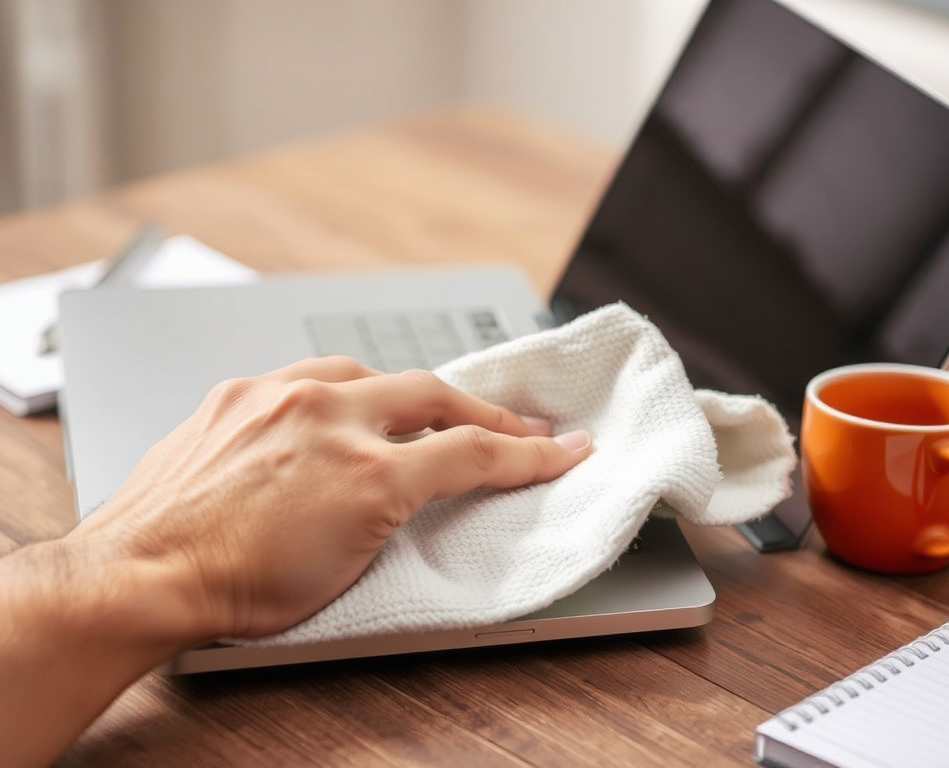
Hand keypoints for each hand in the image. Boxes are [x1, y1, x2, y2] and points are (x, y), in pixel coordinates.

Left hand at [71, 356, 592, 640]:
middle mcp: (328, 419)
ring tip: (426, 412)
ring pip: (370, 374)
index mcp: (366, 474)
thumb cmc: (232, 590)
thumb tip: (422, 490)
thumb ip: (398, 514)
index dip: (530, 454)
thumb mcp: (346, 571)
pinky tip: (341, 409)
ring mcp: (280, 397)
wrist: (139, 575)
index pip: (473, 453)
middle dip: (484, 412)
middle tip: (513, 424)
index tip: (561, 449)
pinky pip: (307, 377)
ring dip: (406, 394)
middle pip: (434, 395)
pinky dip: (339, 393)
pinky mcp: (241, 392)